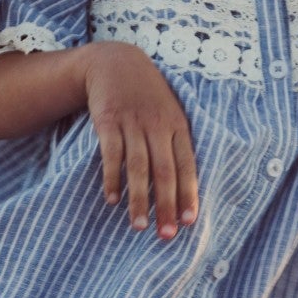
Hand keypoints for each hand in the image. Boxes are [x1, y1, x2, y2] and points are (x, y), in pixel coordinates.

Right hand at [81, 42, 198, 237]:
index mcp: (177, 125)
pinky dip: (112, 178)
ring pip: (138, 167)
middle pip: (164, 171)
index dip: (188, 194)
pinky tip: (112, 199)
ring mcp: (132, 122)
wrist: (116, 62)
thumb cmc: (147, 95)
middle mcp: (157, 125)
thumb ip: (176, 144)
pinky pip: (111, 154)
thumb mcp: (169, 112)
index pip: (187, 165)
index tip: (189, 223)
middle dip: (166, 205)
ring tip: (138, 226)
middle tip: (166, 235)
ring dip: (139, 199)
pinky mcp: (108, 120)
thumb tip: (184, 187)